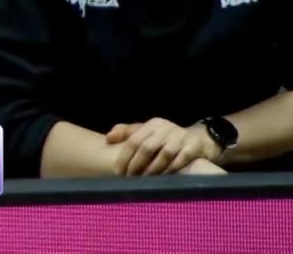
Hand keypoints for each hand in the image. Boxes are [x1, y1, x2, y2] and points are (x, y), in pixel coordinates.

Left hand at [106, 118, 220, 175]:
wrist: (198, 140)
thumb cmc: (166, 139)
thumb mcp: (147, 132)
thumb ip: (126, 133)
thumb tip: (108, 139)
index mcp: (152, 124)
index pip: (133, 140)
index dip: (124, 157)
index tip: (118, 172)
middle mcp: (166, 128)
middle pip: (147, 148)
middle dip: (136, 165)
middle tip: (129, 179)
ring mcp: (181, 137)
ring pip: (164, 155)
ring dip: (152, 170)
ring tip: (144, 181)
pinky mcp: (194, 147)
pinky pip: (180, 160)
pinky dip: (170, 170)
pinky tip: (163, 179)